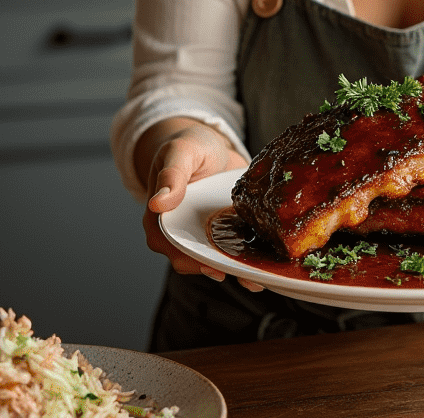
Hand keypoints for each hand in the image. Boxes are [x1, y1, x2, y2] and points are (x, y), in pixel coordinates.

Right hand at [136, 119, 262, 289]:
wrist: (212, 144)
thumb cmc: (189, 146)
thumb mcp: (180, 153)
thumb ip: (171, 176)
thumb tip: (157, 203)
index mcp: (161, 220)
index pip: (171, 246)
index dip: (190, 259)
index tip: (211, 266)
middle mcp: (182, 234)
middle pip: (196, 260)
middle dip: (219, 268)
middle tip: (243, 274)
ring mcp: (206, 235)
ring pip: (218, 259)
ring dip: (237, 270)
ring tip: (258, 277)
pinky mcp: (227, 231)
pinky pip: (235, 250)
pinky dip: (249, 259)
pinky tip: (266, 265)